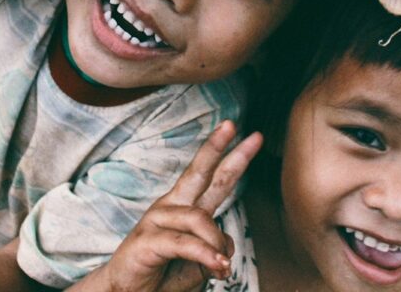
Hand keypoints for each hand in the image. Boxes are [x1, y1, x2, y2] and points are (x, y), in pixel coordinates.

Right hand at [94, 122, 261, 291]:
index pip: (211, 177)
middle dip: (217, 147)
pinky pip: (184, 243)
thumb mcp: (198, 264)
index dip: (231, 156)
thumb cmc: (163, 277)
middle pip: (198, 171)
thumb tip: (227, 245)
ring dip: (217, 245)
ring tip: (222, 269)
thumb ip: (214, 249)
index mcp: (185, 206)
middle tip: (232, 125)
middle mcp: (171, 205)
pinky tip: (218, 266)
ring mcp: (157, 219)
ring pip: (200, 218)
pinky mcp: (147, 240)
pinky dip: (205, 254)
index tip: (253, 137)